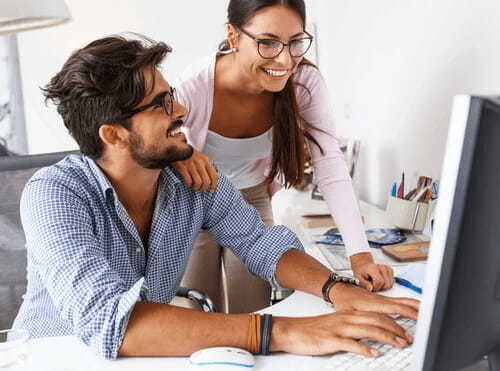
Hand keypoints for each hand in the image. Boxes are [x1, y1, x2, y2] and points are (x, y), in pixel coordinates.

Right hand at [171, 150, 217, 190]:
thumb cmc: (191, 155)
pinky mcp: (183, 168)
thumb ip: (208, 166)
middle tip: (201, 189)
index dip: (214, 185)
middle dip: (204, 188)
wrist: (177, 148)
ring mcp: (191, 165)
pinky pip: (188, 181)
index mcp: (206, 160)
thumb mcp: (202, 158)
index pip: (214, 176)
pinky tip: (188, 184)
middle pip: (207, 181)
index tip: (211, 189)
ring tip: (194, 187)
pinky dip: (189, 185)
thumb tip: (214, 179)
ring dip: (196, 188)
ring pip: (198, 183)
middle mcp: (200, 163)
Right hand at [270, 310, 413, 356]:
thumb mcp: (335, 325)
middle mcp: (346, 319)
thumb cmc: (312, 329)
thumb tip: (370, 337)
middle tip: (408, 338)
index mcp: (348, 315)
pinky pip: (352, 344)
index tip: (404, 331)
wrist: (291, 330)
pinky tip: (375, 354)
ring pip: (369, 330)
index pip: (376, 315)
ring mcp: (339, 329)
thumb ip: (352, 328)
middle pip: (376, 321)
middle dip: (395, 329)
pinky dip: (366, 349)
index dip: (393, 323)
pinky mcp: (332, 340)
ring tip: (399, 344)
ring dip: (387, 337)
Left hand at [330, 282, 419, 319]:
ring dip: (416, 306)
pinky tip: (416, 308)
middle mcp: (381, 300)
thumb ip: (362, 321)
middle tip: (427, 323)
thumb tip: (373, 331)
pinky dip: (411, 304)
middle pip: (403, 304)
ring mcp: (383, 298)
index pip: (394, 310)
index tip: (414, 328)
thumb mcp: (349, 314)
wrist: (340, 289)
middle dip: (416, 313)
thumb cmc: (343, 301)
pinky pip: (400, 300)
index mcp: (374, 304)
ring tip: (428, 313)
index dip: (406, 318)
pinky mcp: (383, 299)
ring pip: (404, 300)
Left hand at [350, 252, 393, 290]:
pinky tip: (380, 281)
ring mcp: (387, 268)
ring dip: (383, 287)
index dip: (375, 287)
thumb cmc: (361, 273)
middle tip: (373, 285)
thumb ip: (363, 284)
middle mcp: (382, 267)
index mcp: (373, 268)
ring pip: (390, 284)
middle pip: (386, 284)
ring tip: (376, 283)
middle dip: (380, 288)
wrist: (364, 266)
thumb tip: (370, 288)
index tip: (371, 287)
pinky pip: (392, 282)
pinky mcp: (390, 270)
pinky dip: (386, 284)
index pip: (379, 281)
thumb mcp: (358, 278)